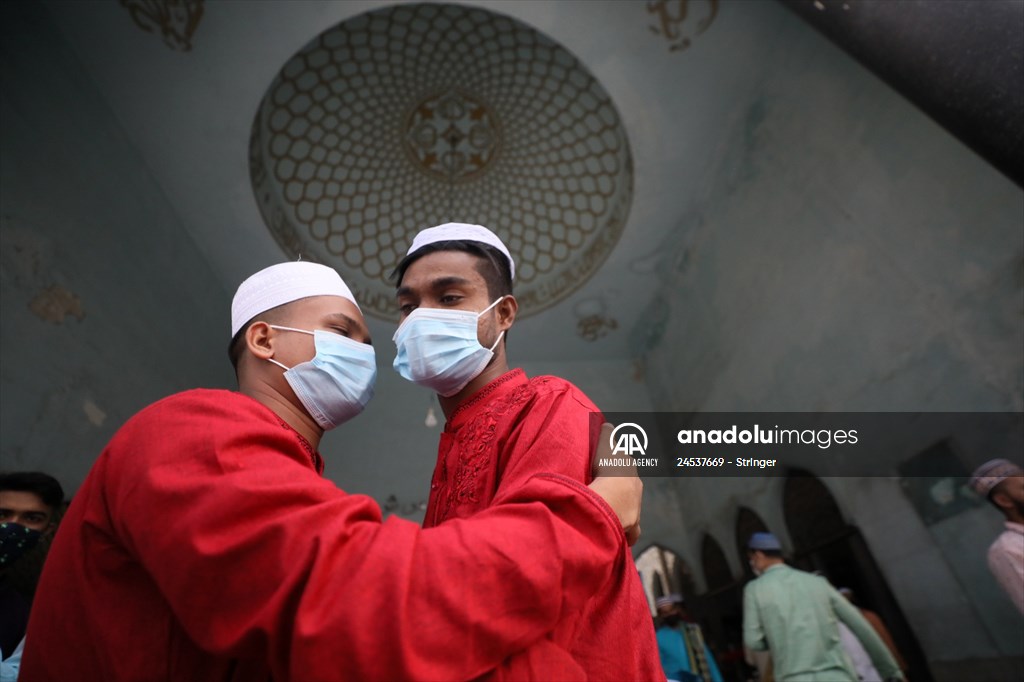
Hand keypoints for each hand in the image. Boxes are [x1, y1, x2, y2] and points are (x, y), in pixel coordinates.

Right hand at [587, 423, 642, 544]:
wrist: (612, 496)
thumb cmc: (607, 469)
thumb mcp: (605, 445)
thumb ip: (607, 434)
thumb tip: (608, 424)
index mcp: (630, 470)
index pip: (625, 467)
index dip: (617, 469)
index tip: (609, 471)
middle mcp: (637, 489)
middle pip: (630, 489)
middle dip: (622, 492)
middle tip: (607, 493)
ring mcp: (636, 509)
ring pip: (631, 510)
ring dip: (623, 512)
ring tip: (610, 515)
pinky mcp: (632, 527)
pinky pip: (630, 532)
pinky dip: (625, 534)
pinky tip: (616, 535)